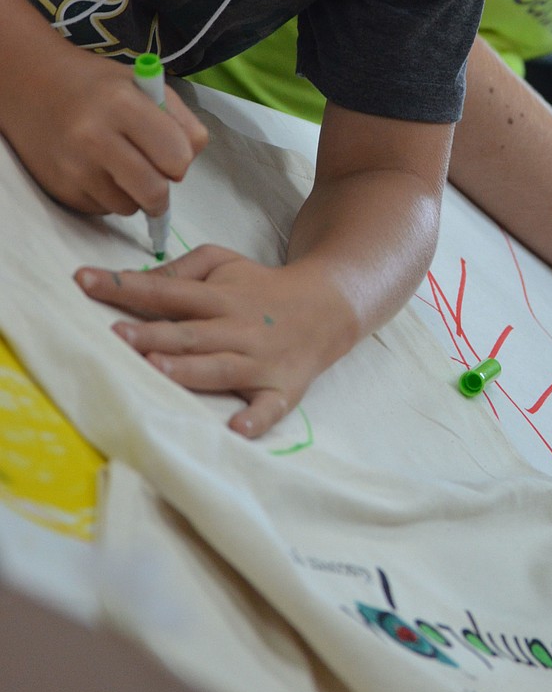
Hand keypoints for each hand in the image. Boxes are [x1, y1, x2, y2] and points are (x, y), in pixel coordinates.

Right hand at [2, 39, 206, 213]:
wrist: (34, 86)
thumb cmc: (100, 87)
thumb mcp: (146, 85)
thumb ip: (180, 120)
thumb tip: (189, 163)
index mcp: (123, 104)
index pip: (178, 157)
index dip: (180, 160)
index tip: (171, 154)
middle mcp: (95, 137)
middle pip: (155, 193)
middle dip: (163, 192)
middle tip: (156, 178)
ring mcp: (75, 167)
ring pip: (130, 208)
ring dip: (134, 196)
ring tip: (120, 166)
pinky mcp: (61, 189)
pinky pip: (104, 210)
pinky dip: (109, 197)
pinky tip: (98, 171)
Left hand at [75, 246, 357, 436]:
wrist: (328, 306)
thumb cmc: (260, 287)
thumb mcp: (224, 262)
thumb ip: (181, 270)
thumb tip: (139, 281)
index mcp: (221, 296)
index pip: (166, 290)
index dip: (125, 286)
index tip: (83, 282)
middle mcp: (238, 328)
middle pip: (190, 332)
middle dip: (152, 335)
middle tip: (114, 336)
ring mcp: (260, 361)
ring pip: (220, 368)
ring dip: (188, 370)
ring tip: (156, 369)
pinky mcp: (282, 389)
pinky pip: (269, 408)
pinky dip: (255, 419)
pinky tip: (236, 429)